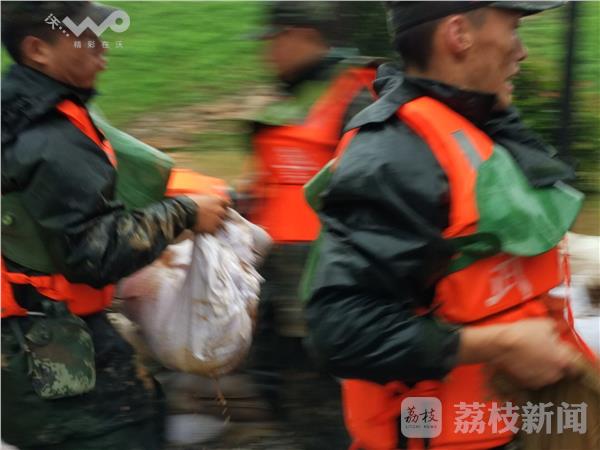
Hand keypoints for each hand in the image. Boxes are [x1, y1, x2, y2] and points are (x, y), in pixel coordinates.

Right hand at [186, 194, 228, 233]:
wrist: (182, 212)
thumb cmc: (188, 202)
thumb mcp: (200, 197)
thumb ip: (207, 200)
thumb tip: (206, 202)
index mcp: (218, 200)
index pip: (227, 204)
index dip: (224, 207)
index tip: (221, 210)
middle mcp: (220, 210)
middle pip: (226, 215)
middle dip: (222, 217)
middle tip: (214, 219)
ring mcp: (217, 220)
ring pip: (222, 225)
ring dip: (217, 226)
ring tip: (209, 226)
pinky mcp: (212, 229)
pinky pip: (215, 232)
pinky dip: (211, 232)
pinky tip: (205, 231)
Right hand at [459, 318, 580, 388]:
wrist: (499, 345)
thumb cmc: (523, 333)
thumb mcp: (544, 324)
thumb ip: (556, 331)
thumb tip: (556, 335)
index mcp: (562, 360)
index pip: (575, 363)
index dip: (567, 354)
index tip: (561, 349)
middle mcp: (554, 374)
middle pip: (561, 369)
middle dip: (555, 361)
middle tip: (544, 350)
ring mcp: (540, 381)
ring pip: (547, 374)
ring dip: (543, 367)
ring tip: (531, 355)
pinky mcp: (527, 383)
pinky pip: (534, 378)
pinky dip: (531, 371)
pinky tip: (523, 361)